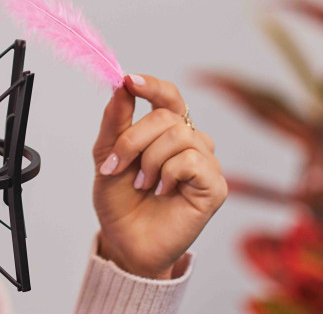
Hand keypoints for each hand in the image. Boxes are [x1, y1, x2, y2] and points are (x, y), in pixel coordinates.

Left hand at [91, 73, 226, 278]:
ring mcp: (205, 163)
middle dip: (133, 139)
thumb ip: (115, 121)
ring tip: (143, 184)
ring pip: (179, 136)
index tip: (129, 81)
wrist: (125, 241)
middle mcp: (191, 142)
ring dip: (149, 160)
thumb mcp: (107, 155)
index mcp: (166, 131)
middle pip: (166, 117)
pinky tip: (162, 191)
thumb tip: (122, 87)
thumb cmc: (120, 200)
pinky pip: (191, 160)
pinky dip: (168, 173)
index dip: (152, 86)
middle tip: (116, 164)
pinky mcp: (215, 186)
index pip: (169, 96)